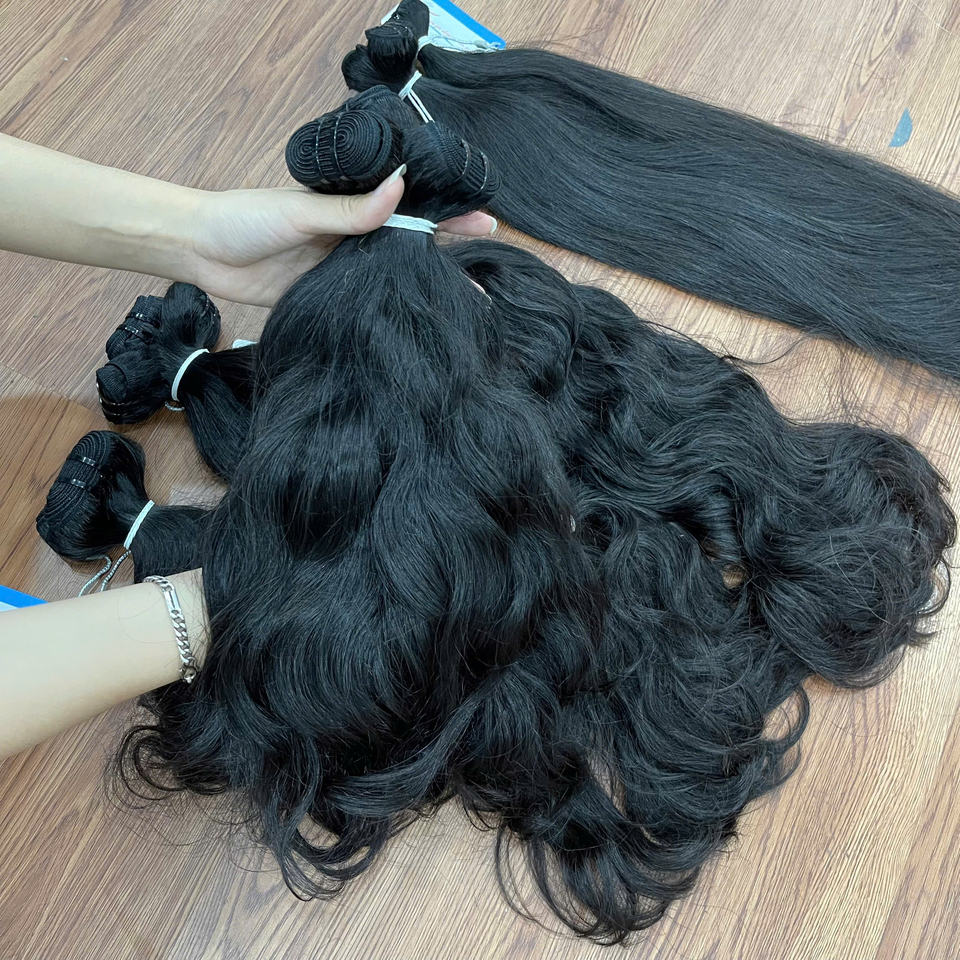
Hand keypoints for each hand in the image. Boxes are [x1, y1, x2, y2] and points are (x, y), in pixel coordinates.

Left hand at [186, 173, 497, 306]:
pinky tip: (409, 324)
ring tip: (460, 307)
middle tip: (485, 281)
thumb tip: (400, 188)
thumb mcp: (299, 209)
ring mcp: (339, 269)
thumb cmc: (244, 218)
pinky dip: (385, 313)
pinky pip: (360, 305)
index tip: (483, 222)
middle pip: (407, 248)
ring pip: (389, 279)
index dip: (446, 215)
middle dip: (445, 261)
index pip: (409, 208)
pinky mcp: (324, 297)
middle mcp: (351, 237)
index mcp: (349, 206)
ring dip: (420, 290)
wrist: (199, 251)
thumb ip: (349, 209)